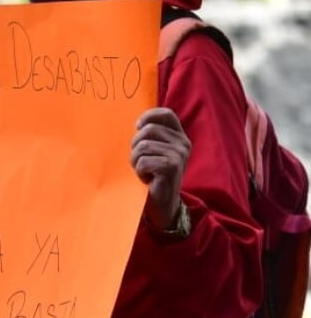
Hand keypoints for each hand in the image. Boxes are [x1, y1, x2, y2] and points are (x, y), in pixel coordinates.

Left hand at [131, 108, 189, 229]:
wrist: (162, 203)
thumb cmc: (153, 175)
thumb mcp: (154, 152)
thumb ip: (151, 136)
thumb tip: (138, 123)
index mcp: (179, 136)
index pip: (166, 114)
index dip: (148, 116)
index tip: (137, 126)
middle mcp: (182, 143)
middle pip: (148, 130)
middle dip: (136, 145)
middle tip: (141, 161)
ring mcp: (178, 154)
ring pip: (142, 146)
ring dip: (136, 161)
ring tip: (144, 171)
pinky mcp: (171, 166)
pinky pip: (142, 161)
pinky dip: (138, 171)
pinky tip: (147, 179)